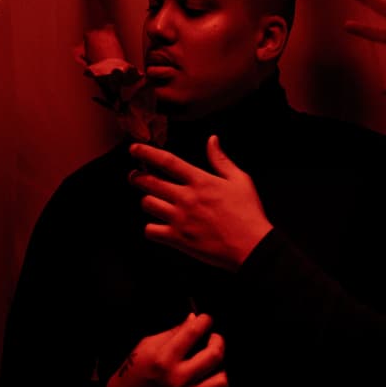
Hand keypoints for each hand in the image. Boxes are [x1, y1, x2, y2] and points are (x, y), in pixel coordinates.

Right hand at [106, 312, 230, 386]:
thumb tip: (193, 319)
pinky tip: (213, 378)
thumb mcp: (146, 346)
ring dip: (222, 366)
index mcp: (163, 359)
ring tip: (213, 362)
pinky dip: (222, 386)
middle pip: (214, 354)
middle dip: (218, 340)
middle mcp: (178, 378)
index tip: (206, 319)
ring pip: (223, 380)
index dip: (205, 320)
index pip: (193, 332)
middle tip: (212, 338)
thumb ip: (172, 332)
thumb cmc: (132, 374)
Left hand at [129, 136, 272, 270]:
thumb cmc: (247, 213)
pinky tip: (158, 226)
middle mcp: (186, 197)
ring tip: (151, 200)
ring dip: (147, 200)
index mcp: (200, 181)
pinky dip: (151, 228)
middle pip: (150, 182)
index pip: (167, 161)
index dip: (147, 153)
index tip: (134, 149)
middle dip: (137, 177)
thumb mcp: (240, 180)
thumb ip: (221, 159)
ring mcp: (180, 218)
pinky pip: (151, 230)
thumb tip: (212, 140)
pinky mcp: (178, 238)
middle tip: (135, 176)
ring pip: (148, 204)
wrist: (251, 246)